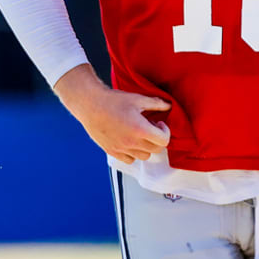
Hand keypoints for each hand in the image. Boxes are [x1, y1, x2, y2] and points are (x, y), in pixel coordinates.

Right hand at [53, 64, 171, 163]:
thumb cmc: (112, 101)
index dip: (165, 131)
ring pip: (144, 156)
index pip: (164, 140)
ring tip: (139, 135)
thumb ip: (156, 103)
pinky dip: (133, 153)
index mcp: (141, 129)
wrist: (90, 104)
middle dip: (157, 139)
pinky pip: (130, 160)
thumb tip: (169, 106)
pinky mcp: (112, 151)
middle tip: (150, 128)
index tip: (159, 124)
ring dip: (146, 147)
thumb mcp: (137, 98)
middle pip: (156, 149)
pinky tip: (129, 140)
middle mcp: (132, 142)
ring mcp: (122, 149)